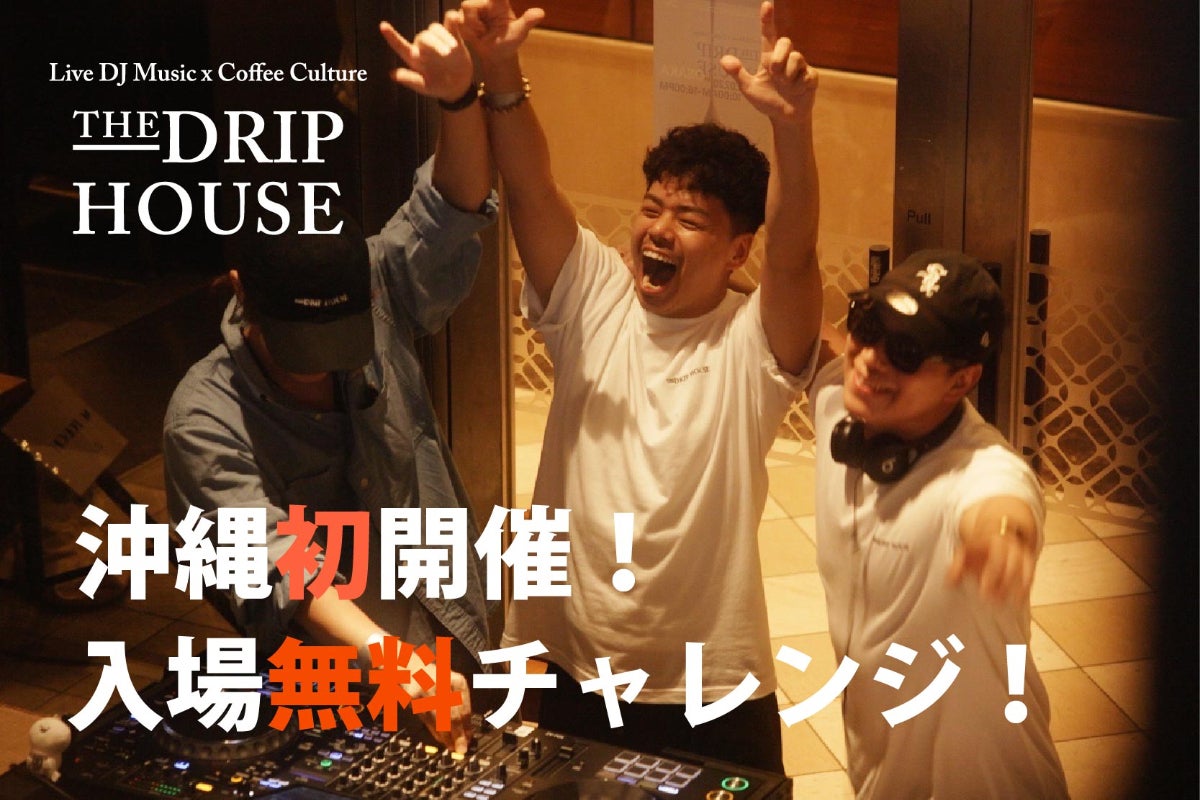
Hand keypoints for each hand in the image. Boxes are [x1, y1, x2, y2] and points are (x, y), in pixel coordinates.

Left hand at [379, 10, 473, 101]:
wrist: (458, 85)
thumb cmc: (438, 87)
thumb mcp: (425, 88)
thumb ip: (411, 80)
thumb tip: (393, 75)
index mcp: (414, 58)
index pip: (400, 46)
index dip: (391, 36)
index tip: (382, 26)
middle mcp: (423, 46)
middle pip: (423, 36)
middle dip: (433, 43)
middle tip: (445, 55)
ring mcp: (437, 40)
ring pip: (435, 29)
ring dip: (444, 37)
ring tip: (452, 50)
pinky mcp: (451, 36)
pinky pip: (450, 21)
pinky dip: (453, 19)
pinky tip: (457, 20)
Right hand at [415, 671, 472, 752]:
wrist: (412, 667)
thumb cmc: (435, 679)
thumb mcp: (452, 686)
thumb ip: (459, 705)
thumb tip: (466, 730)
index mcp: (457, 681)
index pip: (465, 708)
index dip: (467, 726)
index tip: (469, 738)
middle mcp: (444, 684)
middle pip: (453, 715)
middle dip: (457, 734)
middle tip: (461, 748)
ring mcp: (428, 690)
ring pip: (439, 719)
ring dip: (445, 736)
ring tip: (451, 746)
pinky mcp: (414, 697)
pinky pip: (426, 718)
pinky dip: (434, 731)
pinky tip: (440, 738)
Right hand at [460, 0, 544, 64]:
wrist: (497, 55)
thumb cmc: (510, 42)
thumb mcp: (519, 33)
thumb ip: (527, 21)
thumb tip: (540, 13)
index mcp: (498, 3)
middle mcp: (484, 3)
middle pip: (468, 4)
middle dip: (473, 21)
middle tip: (484, 31)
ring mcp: (473, 10)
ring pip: (461, 13)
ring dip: (470, 27)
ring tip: (480, 34)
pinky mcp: (463, 19)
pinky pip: (456, 21)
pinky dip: (464, 30)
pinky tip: (473, 36)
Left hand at [719, 1, 817, 122]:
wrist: (785, 118)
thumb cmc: (767, 101)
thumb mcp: (749, 89)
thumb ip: (738, 74)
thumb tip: (724, 59)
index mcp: (769, 58)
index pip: (768, 34)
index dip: (767, 19)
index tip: (766, 4)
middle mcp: (785, 58)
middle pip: (786, 41)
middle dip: (779, 57)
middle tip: (775, 74)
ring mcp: (800, 66)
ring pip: (796, 57)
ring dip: (787, 76)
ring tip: (786, 87)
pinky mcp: (811, 75)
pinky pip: (806, 74)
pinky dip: (798, 86)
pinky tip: (797, 91)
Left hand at [947, 515, 1035, 603]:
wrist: (996, 533)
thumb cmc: (977, 547)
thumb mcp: (964, 552)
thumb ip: (956, 567)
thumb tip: (949, 583)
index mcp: (996, 541)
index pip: (997, 559)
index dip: (991, 577)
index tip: (983, 592)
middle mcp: (1013, 547)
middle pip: (1013, 567)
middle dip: (1004, 585)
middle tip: (993, 601)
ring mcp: (1023, 554)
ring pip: (1025, 572)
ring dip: (1017, 590)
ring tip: (1006, 605)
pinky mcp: (1029, 562)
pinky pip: (1031, 576)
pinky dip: (1025, 589)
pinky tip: (1018, 602)